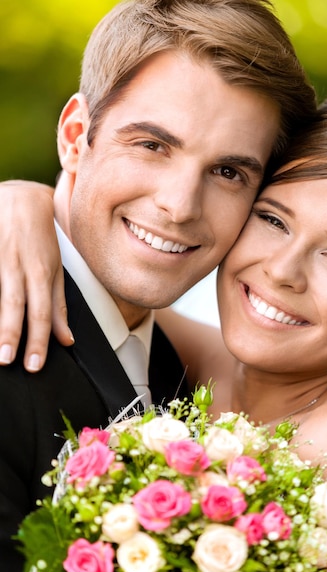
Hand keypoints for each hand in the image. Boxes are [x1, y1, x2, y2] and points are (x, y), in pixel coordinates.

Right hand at [0, 180, 73, 371]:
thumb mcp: (54, 270)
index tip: (33, 364)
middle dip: (13, 334)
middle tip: (8, 360)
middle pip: (18, 304)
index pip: (43, 312)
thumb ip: (58, 306)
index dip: (39, 340)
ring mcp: (0, 255)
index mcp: (41, 272)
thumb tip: (67, 340)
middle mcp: (21, 265)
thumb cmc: (40, 237)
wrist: (20, 197)